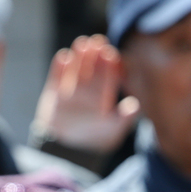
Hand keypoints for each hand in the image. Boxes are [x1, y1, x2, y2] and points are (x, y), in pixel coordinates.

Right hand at [33, 35, 139, 155]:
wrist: (66, 150)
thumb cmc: (93, 141)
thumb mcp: (112, 130)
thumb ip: (124, 118)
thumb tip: (135, 106)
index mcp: (104, 96)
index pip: (109, 77)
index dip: (110, 65)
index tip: (111, 54)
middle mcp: (89, 90)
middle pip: (93, 68)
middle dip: (95, 55)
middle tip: (97, 41)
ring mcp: (71, 90)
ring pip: (76, 69)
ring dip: (79, 57)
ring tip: (82, 43)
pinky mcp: (54, 92)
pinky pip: (57, 76)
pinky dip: (59, 67)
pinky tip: (63, 57)